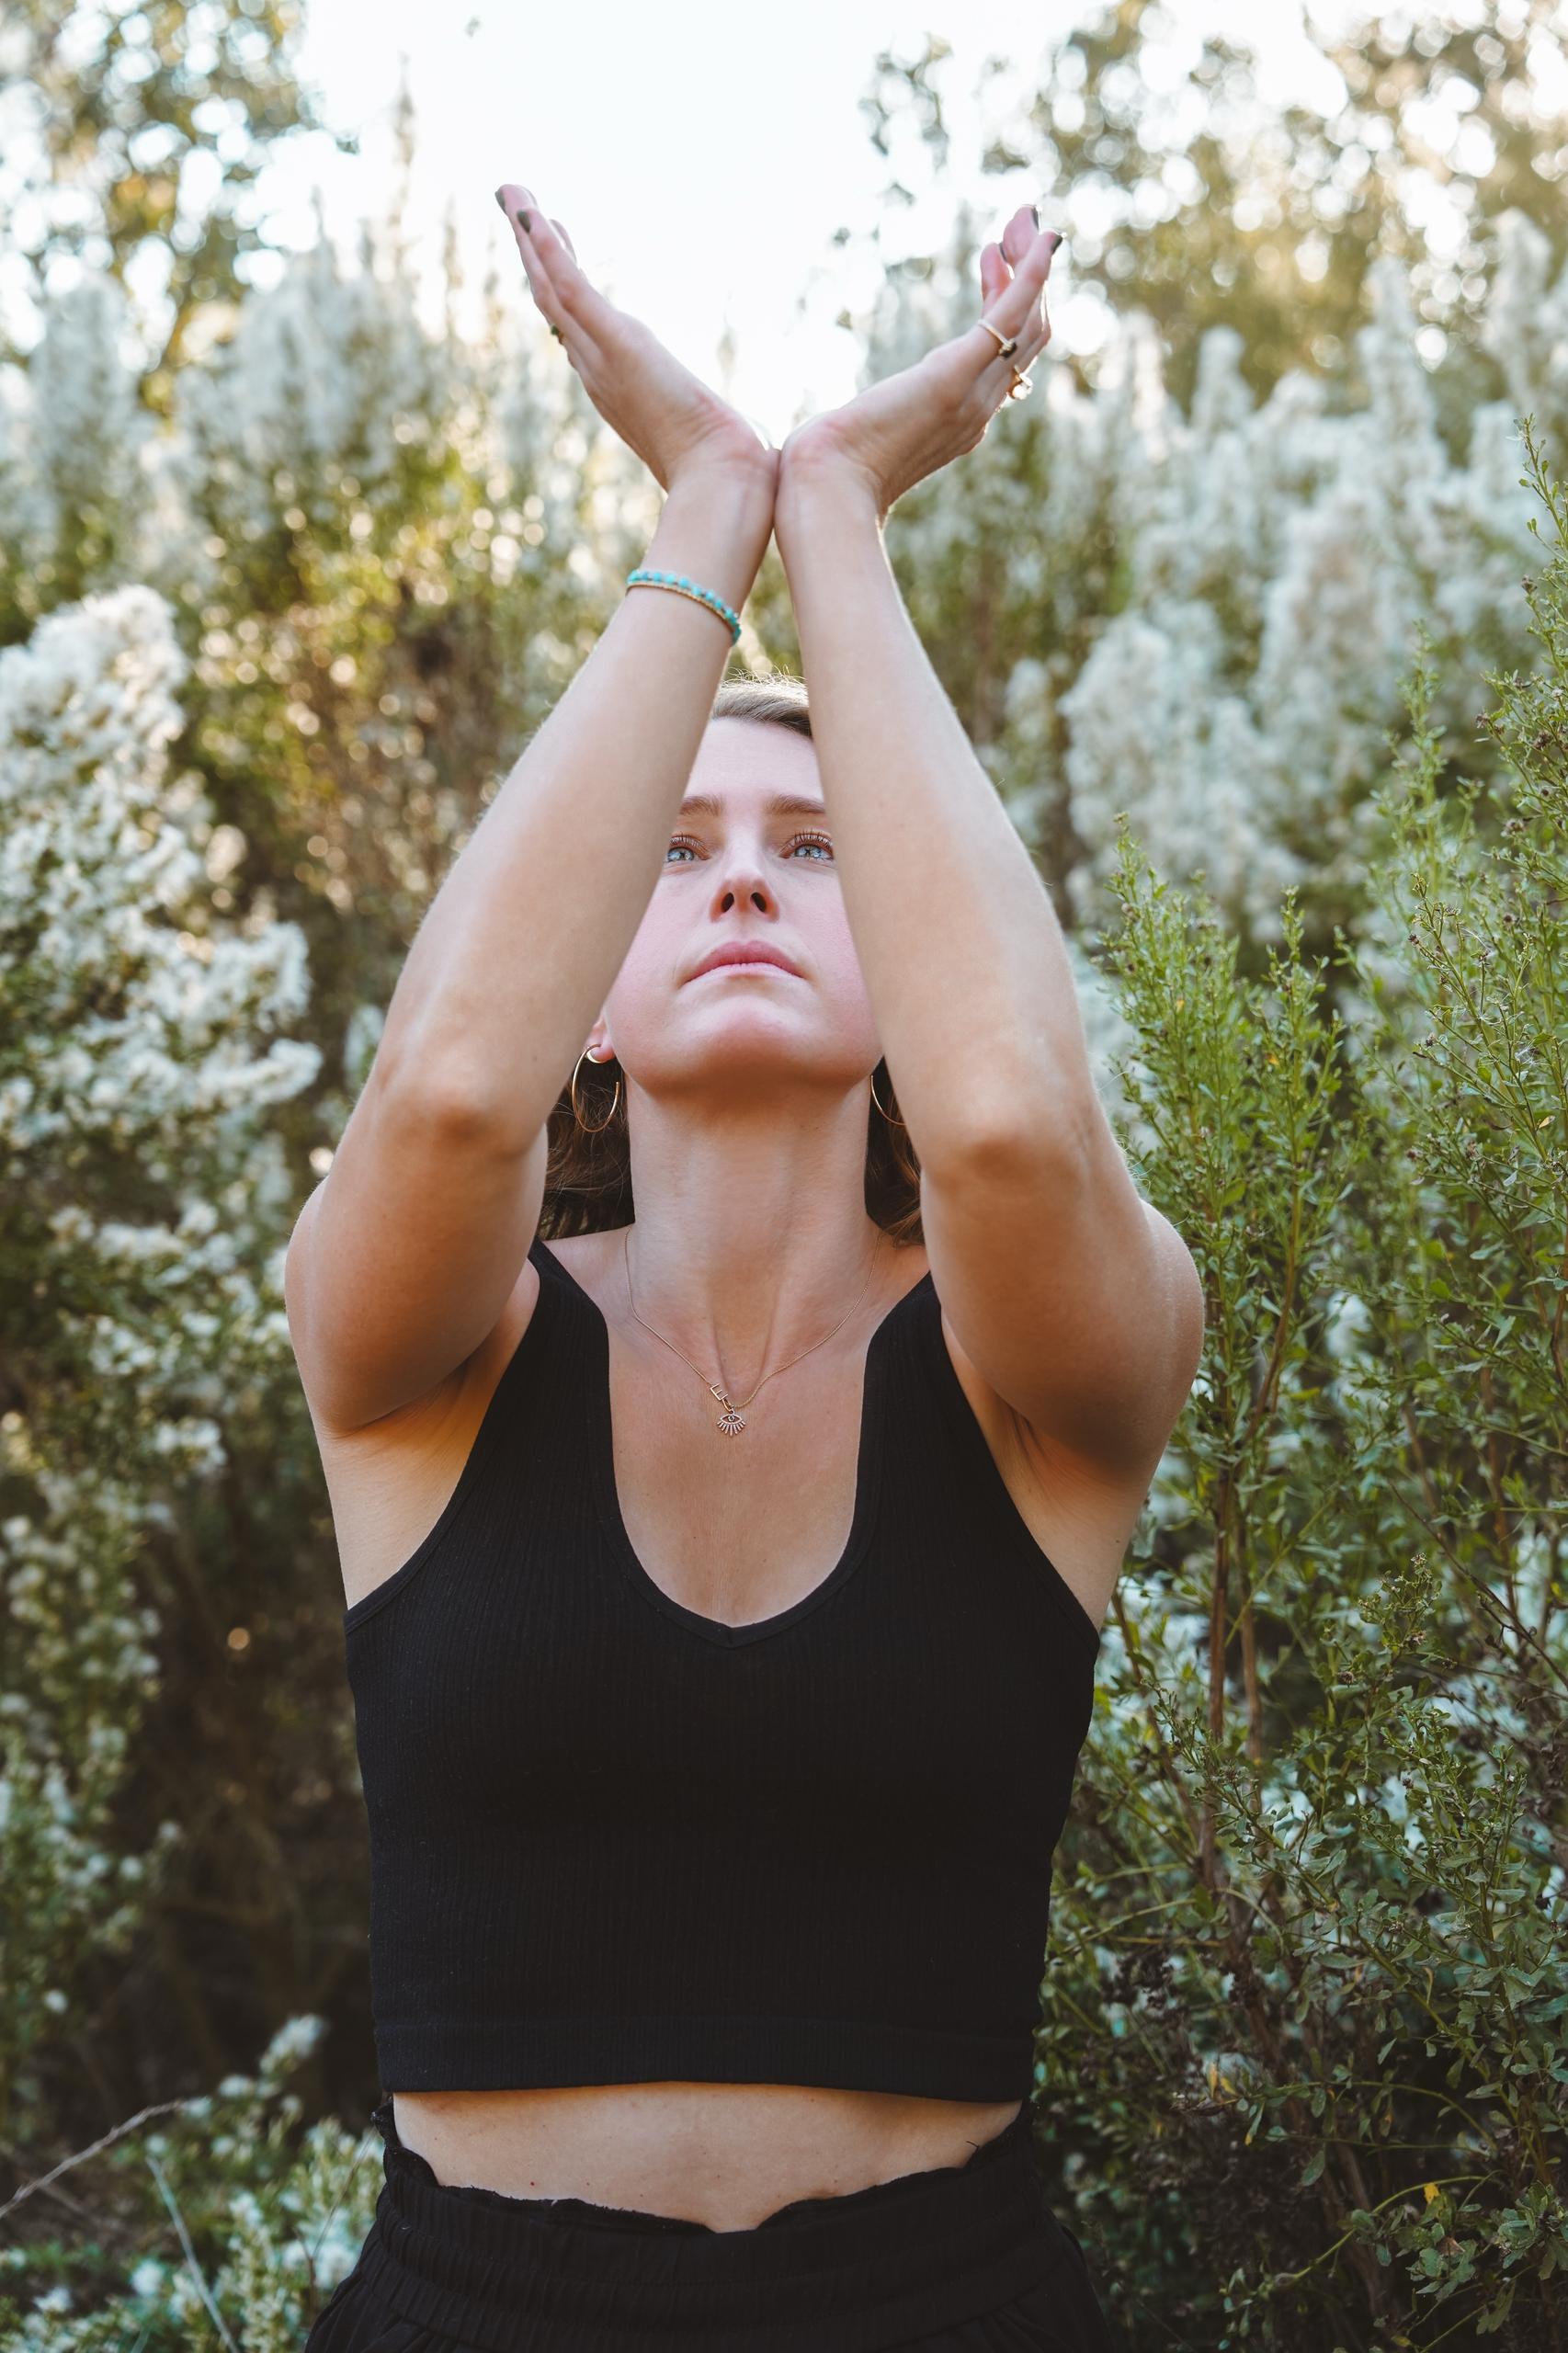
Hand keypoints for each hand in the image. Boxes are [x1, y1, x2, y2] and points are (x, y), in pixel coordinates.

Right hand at [496, 183, 777, 500]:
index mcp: (611, 385)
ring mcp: (599, 357)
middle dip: (531, 253)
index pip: (574, 323)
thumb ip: (696, 416)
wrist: (717, 476)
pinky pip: (572, 291)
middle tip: (515, 204)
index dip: (556, 282)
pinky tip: (536, 217)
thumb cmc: (717, 463)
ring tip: (512, 193)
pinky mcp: (616, 343)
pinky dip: (550, 253)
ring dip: (529, 238)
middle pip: (551, 301)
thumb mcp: (699, 429)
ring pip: (550, 288)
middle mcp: (595, 370)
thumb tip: (725, 424)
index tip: (553, 242)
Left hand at [777, 205, 1059, 523]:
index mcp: (961, 423)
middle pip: (1030, 337)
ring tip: (1020, 220)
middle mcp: (978, 410)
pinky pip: (1010, 320)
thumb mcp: (857, 437)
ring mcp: (972, 396)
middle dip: (1029, 277)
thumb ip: (867, 422)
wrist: (824, 491)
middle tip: (1016, 229)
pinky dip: (1031, 277)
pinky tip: (1038, 239)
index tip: (991, 261)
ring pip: (1030, 324)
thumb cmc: (826, 472)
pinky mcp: (954, 377)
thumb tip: (840, 424)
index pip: (1007, 360)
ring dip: (1030, 266)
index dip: (1010, 307)